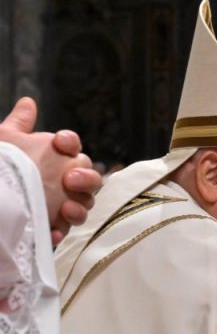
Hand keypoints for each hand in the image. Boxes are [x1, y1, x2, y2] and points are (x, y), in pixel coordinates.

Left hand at [0, 97, 102, 244]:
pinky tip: (52, 232)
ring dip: (79, 207)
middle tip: (69, 179)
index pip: (73, 147)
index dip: (70, 143)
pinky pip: (66, 231)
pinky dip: (61, 231)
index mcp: (54, 158)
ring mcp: (61, 205)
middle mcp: (64, 181)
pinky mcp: (54, 227)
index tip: (59, 143)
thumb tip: (28, 101)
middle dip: (86, 178)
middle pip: (91, 178)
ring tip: (64, 209)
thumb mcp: (5, 142)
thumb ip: (20, 123)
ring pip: (85, 205)